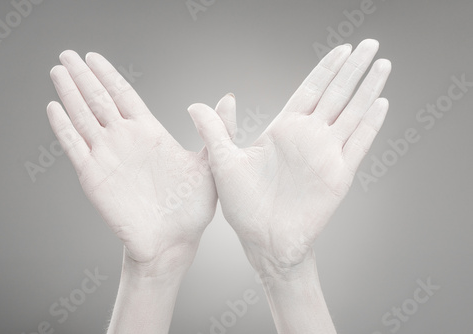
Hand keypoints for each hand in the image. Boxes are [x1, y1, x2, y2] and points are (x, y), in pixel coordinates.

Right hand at [47, 50, 235, 275]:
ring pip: (83, 117)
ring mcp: (107, 156)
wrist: (172, 240)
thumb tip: (228, 98)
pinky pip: (75, 146)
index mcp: (149, 133)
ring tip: (58, 71)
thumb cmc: (191, 207)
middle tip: (68, 54)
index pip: (123, 95)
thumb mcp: (210, 163)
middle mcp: (125, 140)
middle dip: (83, 76)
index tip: (93, 57)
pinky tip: (54, 108)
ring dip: (70, 94)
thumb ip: (216, 128)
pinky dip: (63, 127)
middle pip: (99, 99)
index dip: (108, 75)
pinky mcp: (94, 176)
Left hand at [187, 39, 390, 277]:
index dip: (327, 69)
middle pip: (336, 94)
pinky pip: (358, 144)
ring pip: (353, 113)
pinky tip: (381, 103)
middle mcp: (308, 137)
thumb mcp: (222, 161)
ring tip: (383, 64)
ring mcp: (325, 154)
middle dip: (353, 69)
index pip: (310, 90)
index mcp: (283, 129)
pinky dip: (371, 124)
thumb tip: (194, 104)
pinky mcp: (338, 175)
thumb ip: (214, 130)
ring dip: (368, 89)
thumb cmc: (243, 205)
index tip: (342, 48)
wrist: (264, 240)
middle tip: (371, 44)